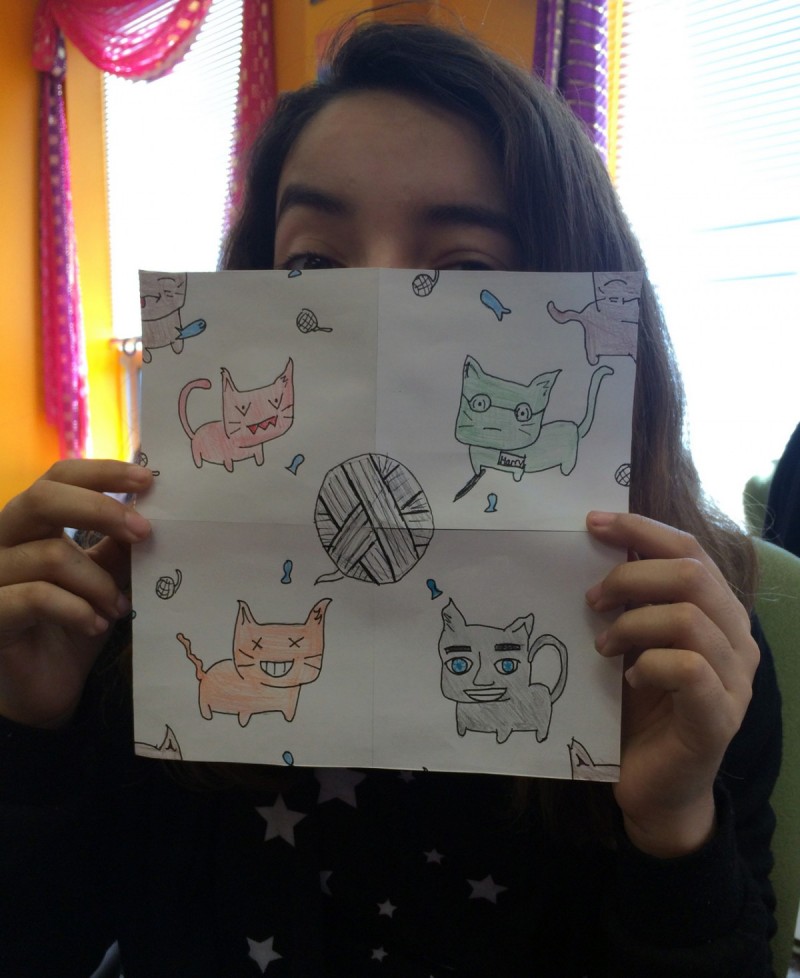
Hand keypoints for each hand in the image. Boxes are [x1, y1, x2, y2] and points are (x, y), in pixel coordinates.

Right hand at [0, 460, 151, 728]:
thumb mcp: (105, 578)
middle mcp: (5, 540)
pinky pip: (35, 597)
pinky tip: (96, 625)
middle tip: (144, 532)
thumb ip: (120, 545)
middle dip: (100, 510)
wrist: (47, 686)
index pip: (59, 477)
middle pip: (42, 498)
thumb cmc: (75, 623)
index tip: (148, 480)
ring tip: (120, 607)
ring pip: (49, 555)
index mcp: (33, 523)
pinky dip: (76, 609)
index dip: (101, 472)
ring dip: (97, 582)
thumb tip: (155, 512)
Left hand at [585, 511, 758, 857]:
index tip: (592, 523)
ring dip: (633, 623)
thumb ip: (629, 600)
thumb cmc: (640, 708)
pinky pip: (689, 669)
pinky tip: (630, 678)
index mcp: (717, 612)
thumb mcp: (631, 641)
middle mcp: (737, 640)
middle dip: (631, 577)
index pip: (689, 550)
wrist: (655, 786)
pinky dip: (650, 664)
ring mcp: (735, 681)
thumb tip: (593, 547)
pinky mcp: (719, 718)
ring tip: (603, 643)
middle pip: (692, 575)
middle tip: (591, 599)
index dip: (641, 529)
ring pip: (689, 618)